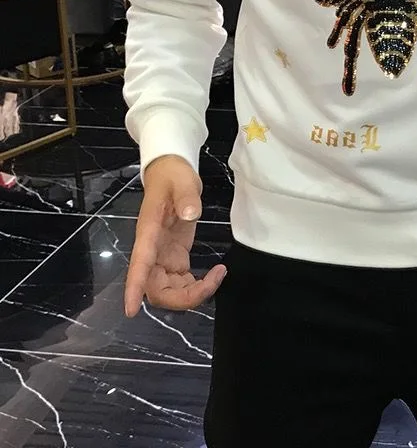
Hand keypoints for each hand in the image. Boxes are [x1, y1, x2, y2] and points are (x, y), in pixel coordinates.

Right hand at [124, 155, 226, 316]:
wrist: (170, 172)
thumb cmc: (172, 176)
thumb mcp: (182, 181)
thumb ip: (186, 197)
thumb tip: (191, 213)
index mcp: (148, 233)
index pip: (139, 264)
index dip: (134, 287)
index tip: (130, 311)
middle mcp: (152, 250)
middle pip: (156, 289)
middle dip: (182, 297)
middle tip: (212, 281)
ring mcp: (162, 256)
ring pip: (168, 291)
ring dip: (192, 294)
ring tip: (218, 274)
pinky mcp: (174, 257)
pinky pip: (180, 283)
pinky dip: (196, 286)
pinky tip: (214, 274)